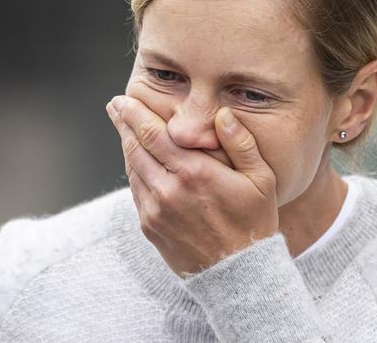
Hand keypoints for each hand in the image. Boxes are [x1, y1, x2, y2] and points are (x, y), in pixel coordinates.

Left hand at [106, 95, 279, 277]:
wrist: (238, 276)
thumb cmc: (254, 223)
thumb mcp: (261, 180)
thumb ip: (241, 143)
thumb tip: (223, 114)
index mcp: (194, 172)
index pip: (153, 134)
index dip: (134, 114)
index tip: (123, 99)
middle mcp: (168, 189)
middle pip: (135, 147)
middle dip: (123, 123)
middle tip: (115, 106)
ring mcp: (155, 210)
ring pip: (132, 169)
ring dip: (126, 146)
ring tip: (124, 129)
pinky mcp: (150, 227)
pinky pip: (135, 191)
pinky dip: (133, 171)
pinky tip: (137, 161)